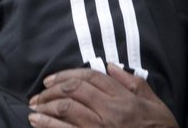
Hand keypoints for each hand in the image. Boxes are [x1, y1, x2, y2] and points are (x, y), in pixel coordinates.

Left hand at [28, 64, 177, 127]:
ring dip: (45, 107)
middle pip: (73, 91)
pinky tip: (37, 122)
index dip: (66, 75)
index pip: (89, 77)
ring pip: (66, 111)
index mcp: (123, 99)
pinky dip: (49, 126)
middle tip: (38, 94)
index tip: (50, 79)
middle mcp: (110, 112)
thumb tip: (110, 66)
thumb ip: (132, 83)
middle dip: (51, 90)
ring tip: (33, 108)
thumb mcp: (154, 104)